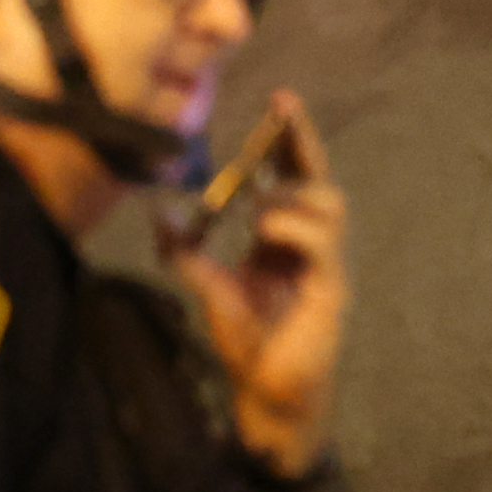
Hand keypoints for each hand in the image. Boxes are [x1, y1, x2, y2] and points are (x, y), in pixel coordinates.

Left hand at [167, 86, 349, 473]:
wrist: (267, 390)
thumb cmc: (248, 338)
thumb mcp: (206, 285)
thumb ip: (184, 249)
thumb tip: (159, 211)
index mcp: (286, 237)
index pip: (294, 177)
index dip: (291, 141)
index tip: (279, 102)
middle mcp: (311, 243)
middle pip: (320, 179)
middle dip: (301, 143)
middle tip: (280, 114)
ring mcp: (326, 264)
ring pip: (329, 203)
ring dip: (290, 193)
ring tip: (256, 204)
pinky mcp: (331, 289)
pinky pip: (324, 244)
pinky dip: (293, 227)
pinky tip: (265, 228)